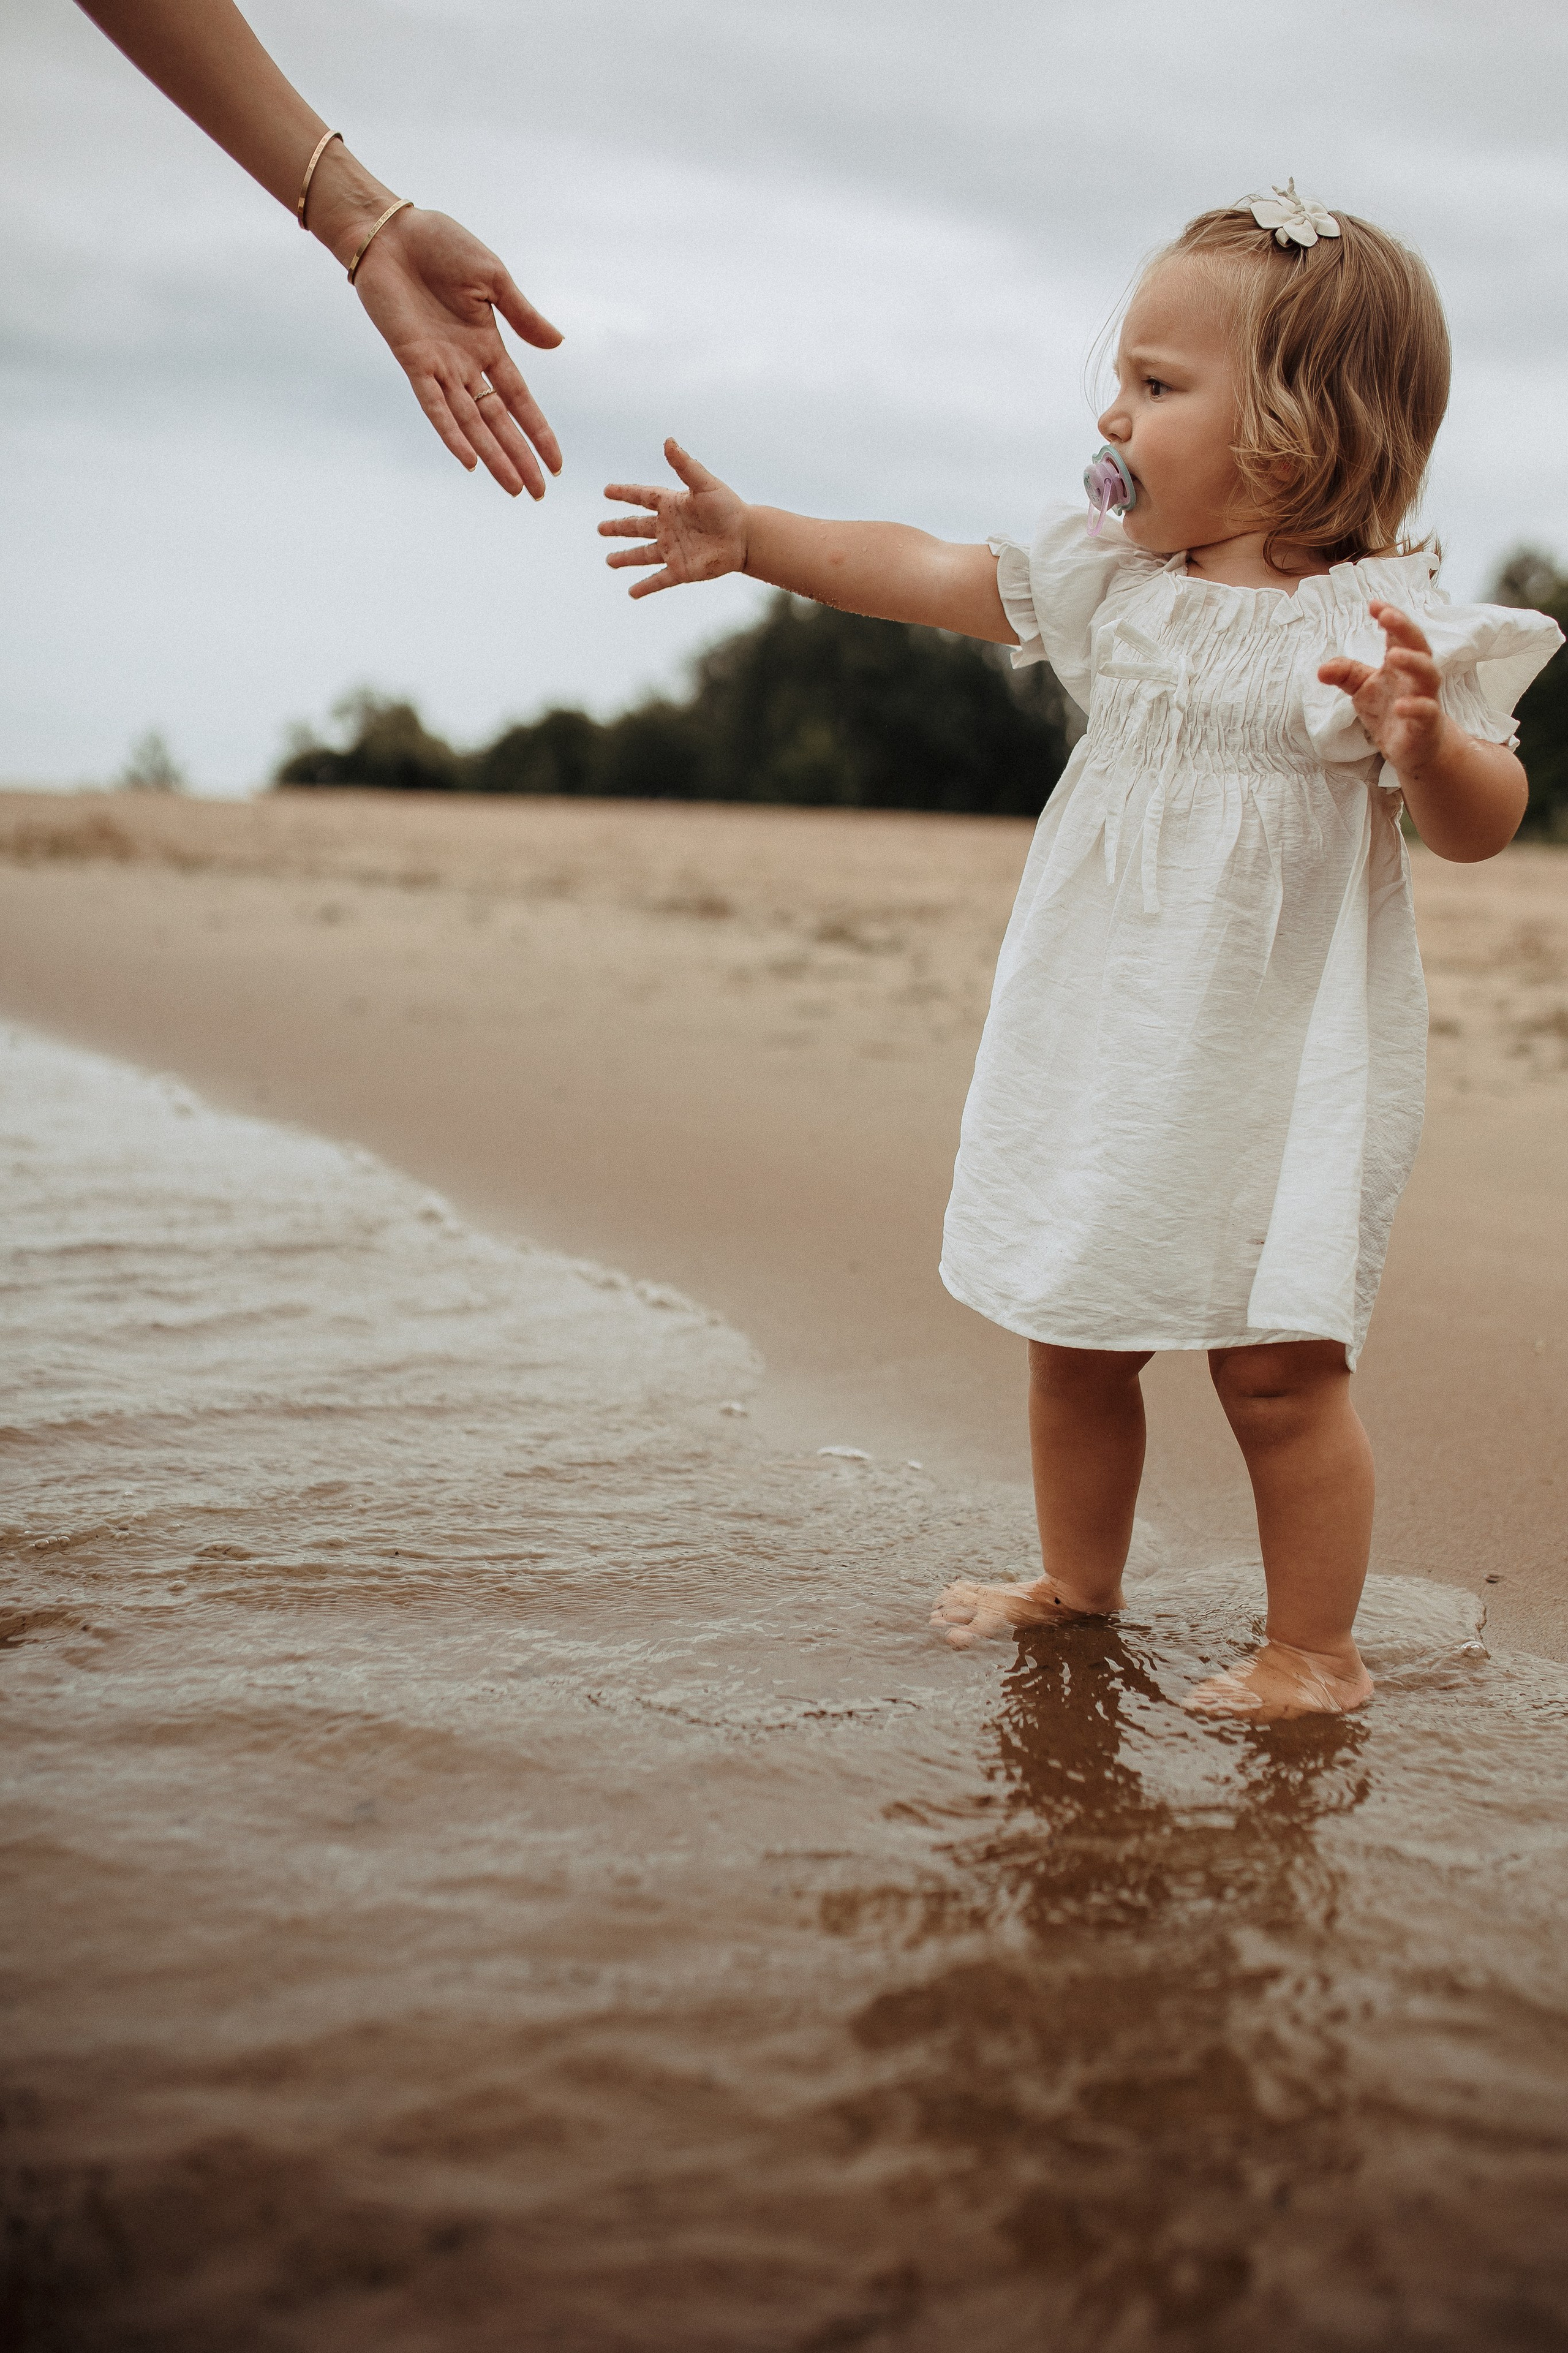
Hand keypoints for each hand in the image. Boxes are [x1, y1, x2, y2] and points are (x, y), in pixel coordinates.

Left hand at [351, 207, 562, 498]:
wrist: (391, 231)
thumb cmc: (440, 245)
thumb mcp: (493, 278)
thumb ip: (522, 315)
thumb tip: (557, 344)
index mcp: (488, 345)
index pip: (520, 399)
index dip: (539, 431)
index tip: (557, 465)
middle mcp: (465, 364)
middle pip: (498, 422)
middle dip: (519, 457)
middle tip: (537, 495)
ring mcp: (439, 366)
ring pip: (470, 423)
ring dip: (492, 455)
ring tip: (513, 488)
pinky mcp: (412, 360)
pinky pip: (434, 405)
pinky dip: (451, 433)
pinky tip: (469, 461)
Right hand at [599, 440, 748, 597]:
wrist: (747, 538)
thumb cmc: (728, 507)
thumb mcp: (704, 483)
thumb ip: (685, 465)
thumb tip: (668, 441)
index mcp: (672, 505)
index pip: (642, 497)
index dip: (625, 493)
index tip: (607, 491)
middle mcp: (669, 528)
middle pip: (637, 527)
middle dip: (619, 528)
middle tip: (600, 528)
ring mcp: (673, 550)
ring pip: (643, 555)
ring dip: (626, 558)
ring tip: (609, 561)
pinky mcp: (681, 570)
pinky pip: (659, 580)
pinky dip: (645, 587)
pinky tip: (631, 593)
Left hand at [1317, 602, 1449, 778]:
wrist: (1414, 747)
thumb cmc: (1390, 708)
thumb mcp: (1362, 689)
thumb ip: (1345, 674)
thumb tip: (1321, 669)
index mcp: (1401, 662)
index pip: (1399, 633)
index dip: (1390, 616)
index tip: (1373, 604)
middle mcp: (1416, 676)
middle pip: (1418, 645)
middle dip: (1404, 628)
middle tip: (1387, 616)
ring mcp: (1425, 698)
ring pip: (1428, 674)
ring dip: (1413, 661)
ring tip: (1393, 655)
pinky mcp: (1427, 725)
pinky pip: (1426, 712)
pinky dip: (1415, 707)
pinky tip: (1400, 706)